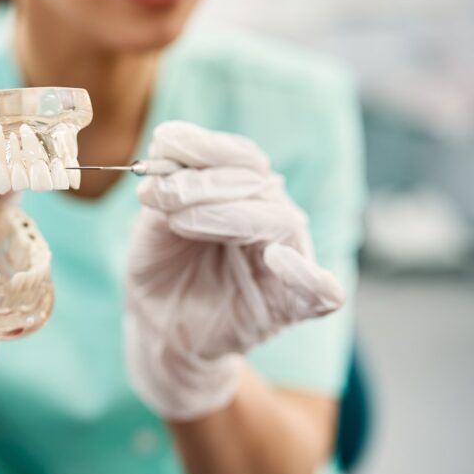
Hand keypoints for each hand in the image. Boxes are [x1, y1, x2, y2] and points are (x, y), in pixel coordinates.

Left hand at [124, 121, 344, 419]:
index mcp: (244, 195)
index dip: (206, 146)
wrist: (161, 331)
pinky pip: (322, 291)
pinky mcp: (294, 306)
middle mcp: (271, 220)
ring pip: (281, 223)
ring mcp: (288, 261)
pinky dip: (307, 275)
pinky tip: (277, 260)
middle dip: (207, 183)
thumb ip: (163, 189)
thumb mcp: (151, 225)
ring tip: (181, 222)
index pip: (242, 158)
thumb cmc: (162, 272)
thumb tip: (164, 148)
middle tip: (164, 194)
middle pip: (259, 186)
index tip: (163, 142)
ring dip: (230, 215)